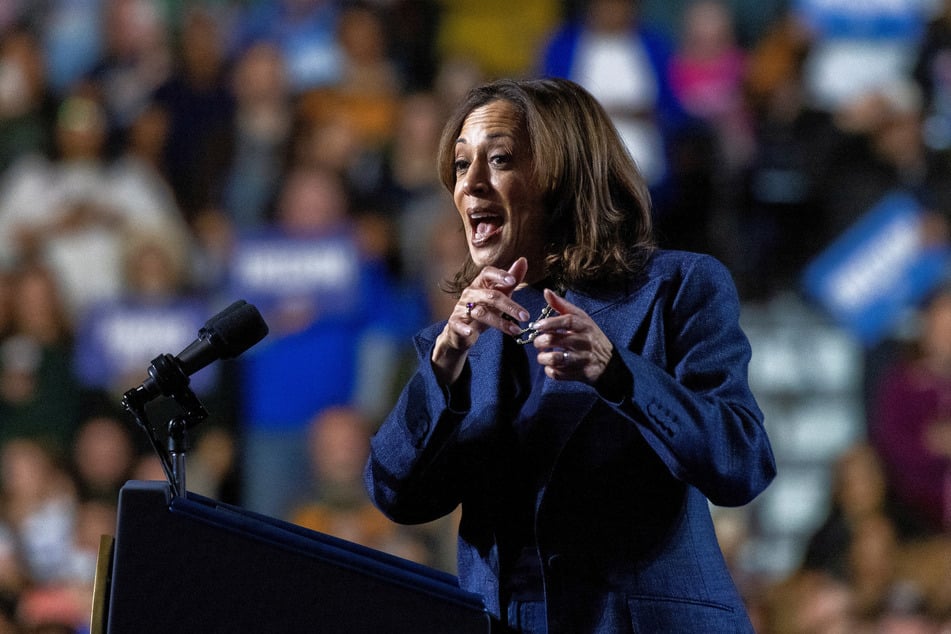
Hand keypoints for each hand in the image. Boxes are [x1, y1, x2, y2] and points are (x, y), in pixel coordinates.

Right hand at [431, 258, 530, 384]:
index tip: (512, 281)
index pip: (488, 273)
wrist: (461, 330)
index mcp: (480, 283)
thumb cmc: (483, 308)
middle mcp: (470, 293)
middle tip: (525, 316)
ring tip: (516, 330)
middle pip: (491, 296)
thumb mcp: (499, 294)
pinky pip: (458, 324)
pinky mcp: (454, 322)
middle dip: (510, 306)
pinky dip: (463, 328)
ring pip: (481, 313)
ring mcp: (461, 307)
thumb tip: (523, 260)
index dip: (500, 275)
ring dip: (500, 323)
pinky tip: (470, 333)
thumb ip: (511, 280)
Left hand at [530, 289, 613, 384]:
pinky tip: (550, 366)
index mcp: (584, 326)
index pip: (568, 320)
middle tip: (538, 342)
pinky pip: (559, 374)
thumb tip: (547, 291)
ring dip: (543, 358)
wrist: (610, 363)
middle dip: (541, 341)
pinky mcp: (580, 374)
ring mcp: (583, 359)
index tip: (537, 326)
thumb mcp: (581, 319)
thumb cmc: (590, 337)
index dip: (550, 322)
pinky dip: (550, 371)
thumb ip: (562, 306)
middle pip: (559, 340)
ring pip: (557, 359)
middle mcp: (585, 341)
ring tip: (542, 356)